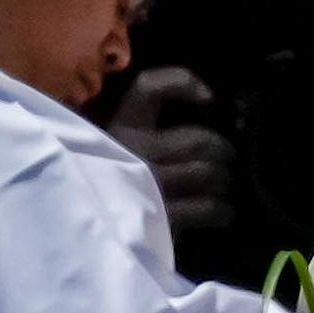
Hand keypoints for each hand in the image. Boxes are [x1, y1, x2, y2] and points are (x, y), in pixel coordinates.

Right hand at [108, 65, 237, 235]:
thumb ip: (145, 129)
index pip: (149, 88)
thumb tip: (202, 113)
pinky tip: (223, 213)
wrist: (87, 229)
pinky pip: (206, 208)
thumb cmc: (107, 184)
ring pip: (207, 173)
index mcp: (122, 126)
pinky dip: (222, 211)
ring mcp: (147, 182)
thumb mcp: (117, 146)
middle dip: (221, 151)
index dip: (182, 83)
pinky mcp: (159, 215)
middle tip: (226, 160)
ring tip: (224, 186)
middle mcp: (134, 149)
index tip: (208, 97)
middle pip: (198, 141)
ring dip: (223, 181)